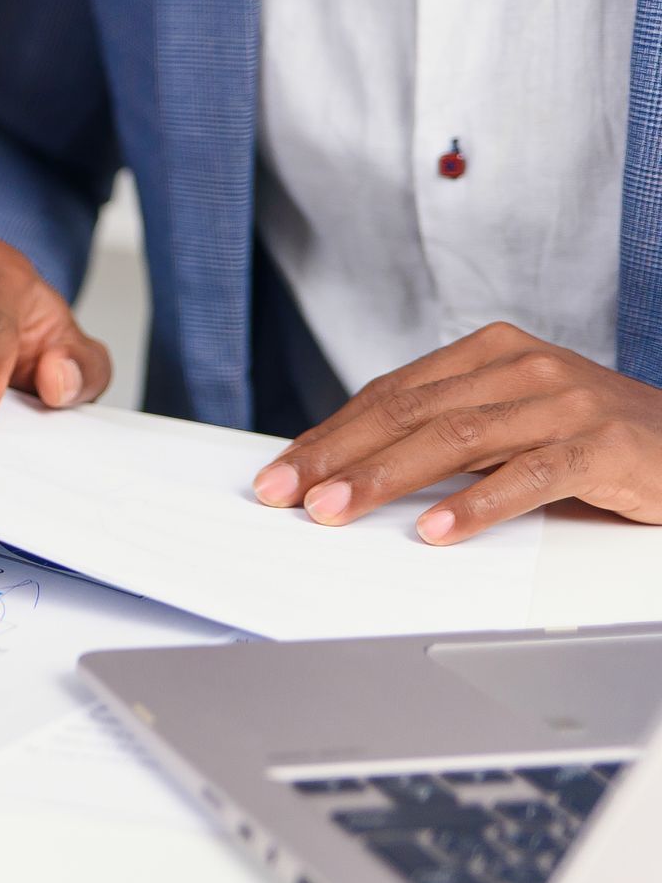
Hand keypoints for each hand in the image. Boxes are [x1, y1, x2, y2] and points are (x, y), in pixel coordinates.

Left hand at [253, 322, 661, 543]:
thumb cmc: (591, 441)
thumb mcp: (510, 425)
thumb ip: (446, 436)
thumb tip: (349, 470)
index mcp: (490, 352)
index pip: (390, 394)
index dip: (330, 433)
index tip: (281, 470)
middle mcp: (522, 366)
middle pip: (409, 412)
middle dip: (338, 456)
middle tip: (287, 493)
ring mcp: (564, 401)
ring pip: (455, 439)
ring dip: (385, 478)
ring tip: (336, 511)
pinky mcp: (602, 444)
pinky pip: (527, 475)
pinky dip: (475, 504)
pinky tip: (435, 530)